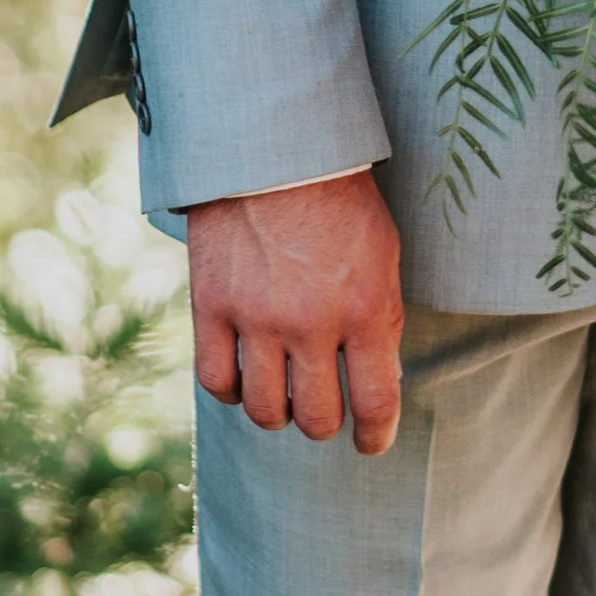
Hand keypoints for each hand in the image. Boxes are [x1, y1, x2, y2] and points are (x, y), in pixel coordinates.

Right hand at [188, 171, 404, 456]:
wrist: (274, 151)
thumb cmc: (340, 202)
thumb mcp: (383, 256)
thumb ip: (382, 321)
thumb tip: (379, 382)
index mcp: (365, 309)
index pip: (375, 402)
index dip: (375, 437)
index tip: (371, 444)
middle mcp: (311, 322)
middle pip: (315, 418)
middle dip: (323, 422)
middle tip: (322, 407)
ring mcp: (256, 317)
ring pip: (263, 410)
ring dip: (277, 411)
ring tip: (283, 393)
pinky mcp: (211, 306)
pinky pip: (215, 382)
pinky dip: (231, 390)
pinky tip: (243, 376)